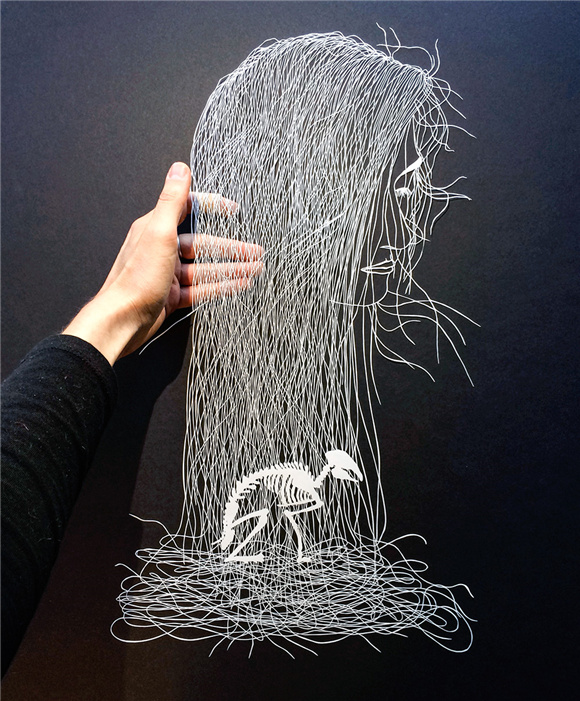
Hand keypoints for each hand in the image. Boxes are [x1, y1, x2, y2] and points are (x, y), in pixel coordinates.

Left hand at [63, 162, 263, 363]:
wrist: (122, 320)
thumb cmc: (136, 278)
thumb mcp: (158, 233)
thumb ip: (171, 200)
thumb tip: (179, 168)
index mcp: (156, 228)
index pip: (188, 209)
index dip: (212, 207)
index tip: (233, 209)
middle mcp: (162, 248)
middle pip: (204, 244)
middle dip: (232, 248)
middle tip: (256, 252)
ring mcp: (168, 273)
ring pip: (206, 268)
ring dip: (231, 268)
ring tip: (255, 269)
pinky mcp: (171, 295)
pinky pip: (201, 288)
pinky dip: (221, 286)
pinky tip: (238, 285)